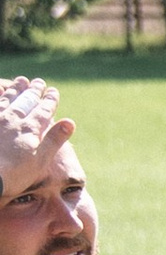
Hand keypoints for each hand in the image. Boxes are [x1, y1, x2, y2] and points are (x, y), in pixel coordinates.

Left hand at [0, 77, 75, 202]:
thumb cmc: (14, 174)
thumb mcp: (40, 160)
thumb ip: (54, 139)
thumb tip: (70, 122)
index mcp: (30, 128)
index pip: (43, 110)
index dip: (49, 100)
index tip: (53, 91)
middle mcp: (13, 118)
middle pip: (26, 100)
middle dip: (34, 90)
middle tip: (39, 82)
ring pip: (9, 98)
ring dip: (17, 89)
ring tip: (21, 81)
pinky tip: (1, 91)